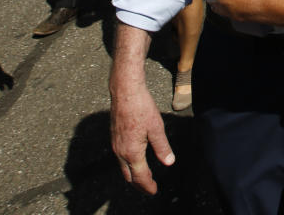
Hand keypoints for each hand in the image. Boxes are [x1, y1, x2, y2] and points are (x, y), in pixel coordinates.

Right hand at [110, 79, 174, 194]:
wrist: (125, 92)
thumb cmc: (141, 107)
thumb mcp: (156, 128)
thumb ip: (162, 147)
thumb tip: (169, 162)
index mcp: (132, 152)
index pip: (139, 177)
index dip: (147, 186)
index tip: (154, 191)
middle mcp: (120, 151)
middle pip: (129, 176)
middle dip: (139, 184)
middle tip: (150, 188)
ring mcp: (115, 145)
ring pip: (123, 167)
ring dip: (133, 175)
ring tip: (145, 176)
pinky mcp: (114, 137)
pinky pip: (120, 158)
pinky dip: (129, 165)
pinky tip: (136, 160)